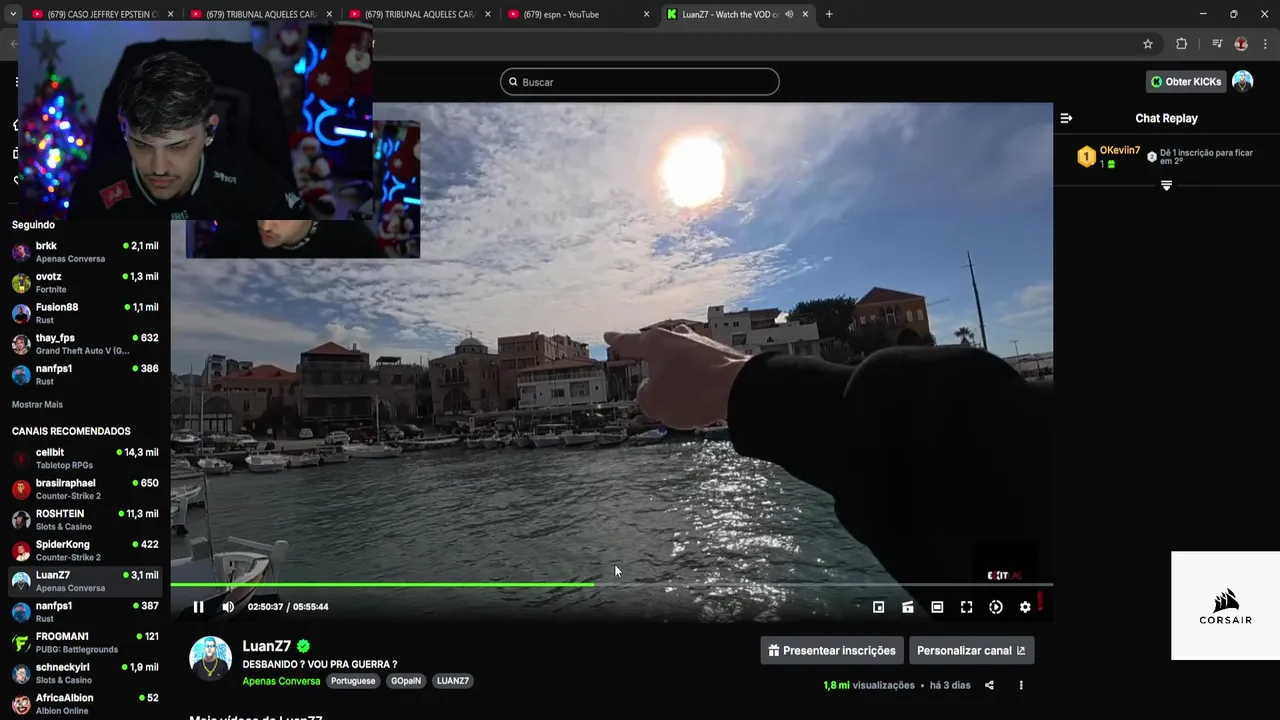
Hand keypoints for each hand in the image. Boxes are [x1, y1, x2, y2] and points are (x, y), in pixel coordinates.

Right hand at [603, 326, 748, 429]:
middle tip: (645, 369)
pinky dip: (697, 380)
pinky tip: (699, 393)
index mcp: (656, 344)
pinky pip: (702, 368)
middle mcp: (679, 338)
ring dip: (677, 373)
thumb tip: (651, 389)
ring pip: (682, 357)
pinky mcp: (723, 356)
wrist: (741, 389)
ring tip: (677, 394)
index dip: (617, 341)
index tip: (609, 336)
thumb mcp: (653, 403)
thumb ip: (644, 395)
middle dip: (652, 358)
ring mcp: (703, 344)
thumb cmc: (693, 393)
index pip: (629, 341)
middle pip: (659, 346)